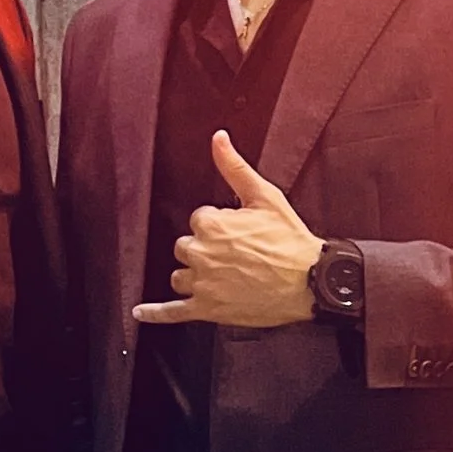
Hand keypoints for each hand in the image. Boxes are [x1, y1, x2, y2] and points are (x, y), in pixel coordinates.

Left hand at [132, 131, 320, 329]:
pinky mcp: (208, 308)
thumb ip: (234, 167)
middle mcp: (201, 253)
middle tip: (235, 255)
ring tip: (222, 276)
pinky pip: (173, 312)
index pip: (198, 220)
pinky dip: (155, 313)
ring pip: (179, 276)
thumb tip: (218, 138)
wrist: (312, 281)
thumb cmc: (291, 240)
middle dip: (204, 249)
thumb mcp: (264, 196)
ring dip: (194, 274)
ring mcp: (203, 283)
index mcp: (211, 224)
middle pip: (185, 247)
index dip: (218, 226)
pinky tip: (141, 312)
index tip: (239, 233)